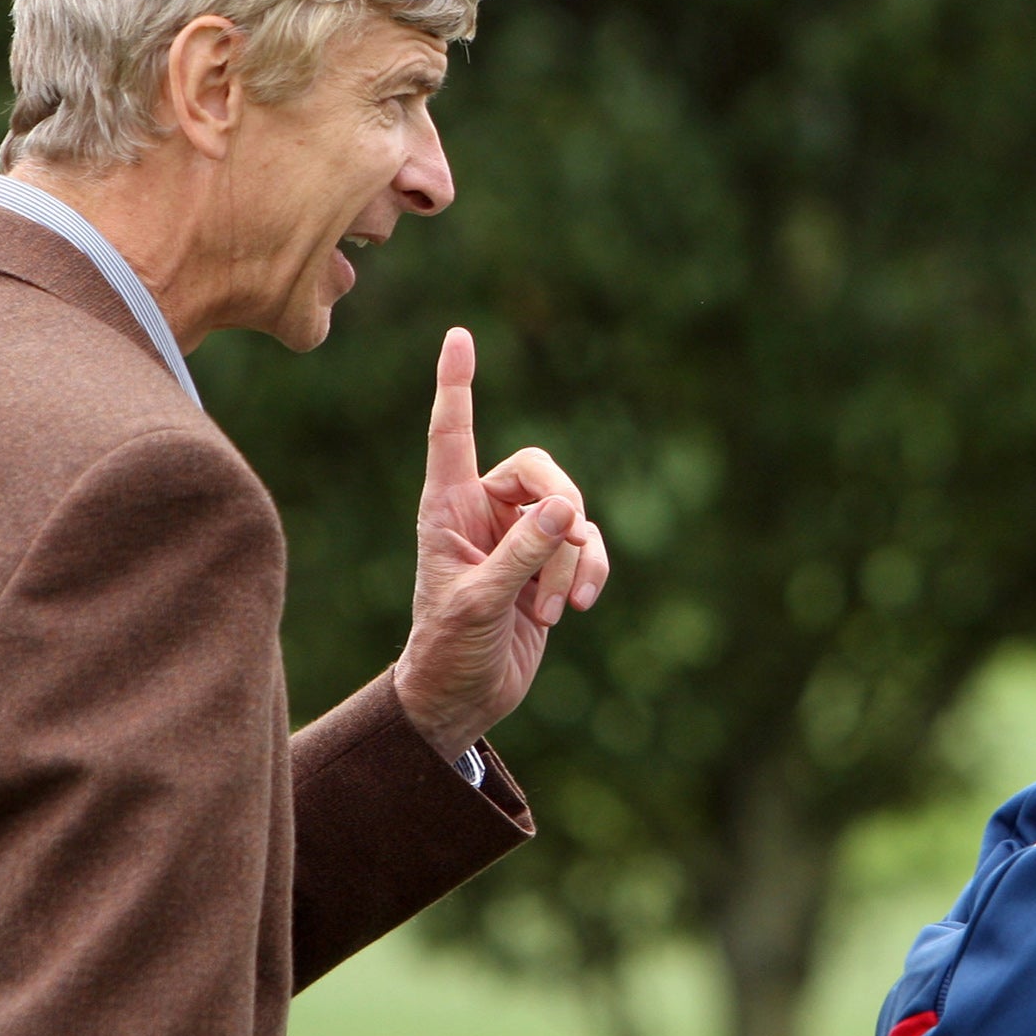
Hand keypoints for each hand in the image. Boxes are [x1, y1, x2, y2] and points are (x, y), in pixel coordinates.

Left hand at [394, 327, 609, 761]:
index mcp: (447, 508)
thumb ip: (522, 555)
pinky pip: (587, 547)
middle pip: (540, 472)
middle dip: (560, 512)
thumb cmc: (449, 650)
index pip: (452, 433)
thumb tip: (569, 510)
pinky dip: (589, 573)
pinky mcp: (549, 566)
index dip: (456, 384)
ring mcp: (520, 539)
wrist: (463, 699)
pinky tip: (575, 608)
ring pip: (572, 517)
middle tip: (562, 550)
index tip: (458, 335)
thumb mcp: (479, 603)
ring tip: (554, 609)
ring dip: (572, 561)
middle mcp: (484, 513)